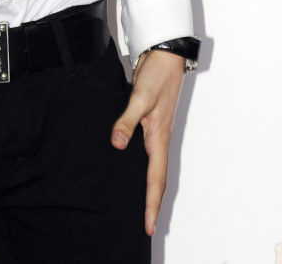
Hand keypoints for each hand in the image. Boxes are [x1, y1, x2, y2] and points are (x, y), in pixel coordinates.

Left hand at [109, 48, 184, 237]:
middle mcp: (158, 139)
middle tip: (147, 226)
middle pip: (158, 180)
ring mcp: (154, 133)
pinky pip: (147, 154)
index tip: (148, 226)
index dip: (151, 204)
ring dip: (149, 188)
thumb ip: (127, 120)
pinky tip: (132, 171)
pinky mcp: (148, 124)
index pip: (156, 179)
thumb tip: (117, 144)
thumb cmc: (157, 76)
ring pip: (153, 168)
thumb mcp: (140, 97)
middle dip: (153, 204)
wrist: (164, 56)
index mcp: (159, 138)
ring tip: (141, 208)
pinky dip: (142, 169)